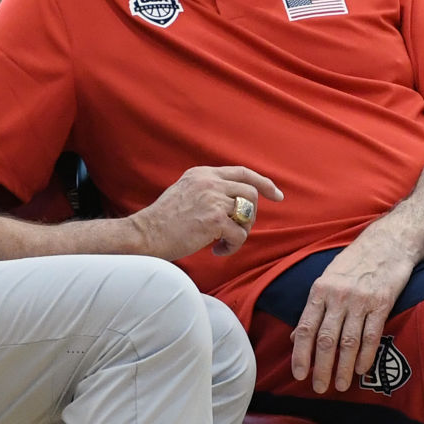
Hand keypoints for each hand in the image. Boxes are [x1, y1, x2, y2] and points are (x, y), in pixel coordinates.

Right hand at [130, 165, 282, 259]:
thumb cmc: (163, 219)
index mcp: (203, 173)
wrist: (146, 233)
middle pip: (250, 193)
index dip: (263, 183)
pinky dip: (232, 246)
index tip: (277, 195)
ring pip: (248, 214)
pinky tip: (217, 250)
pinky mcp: (214, 220)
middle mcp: (209, 182)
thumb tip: (235, 202)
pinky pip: (239, 235)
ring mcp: (213, 199)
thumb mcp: (185, 190)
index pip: (242, 172)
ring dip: (241, 232)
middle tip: (239, 230)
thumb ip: (207, 189)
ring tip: (225, 241)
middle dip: (251, 214)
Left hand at [290, 237, 412, 393]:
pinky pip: (372, 335)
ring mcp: (360, 300)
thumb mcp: (326, 279)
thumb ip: (313, 309)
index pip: (305, 328)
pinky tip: (362, 370)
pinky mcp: (382, 303)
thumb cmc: (353, 262)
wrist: (387, 243)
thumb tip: (295, 335)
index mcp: (319, 290)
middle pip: (325, 339)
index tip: (299, 374)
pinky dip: (366, 355)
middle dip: (322, 367)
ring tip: (341, 385)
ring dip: (344, 367)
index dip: (300, 354)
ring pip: (348, 341)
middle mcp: (337, 296)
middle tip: (319, 387)